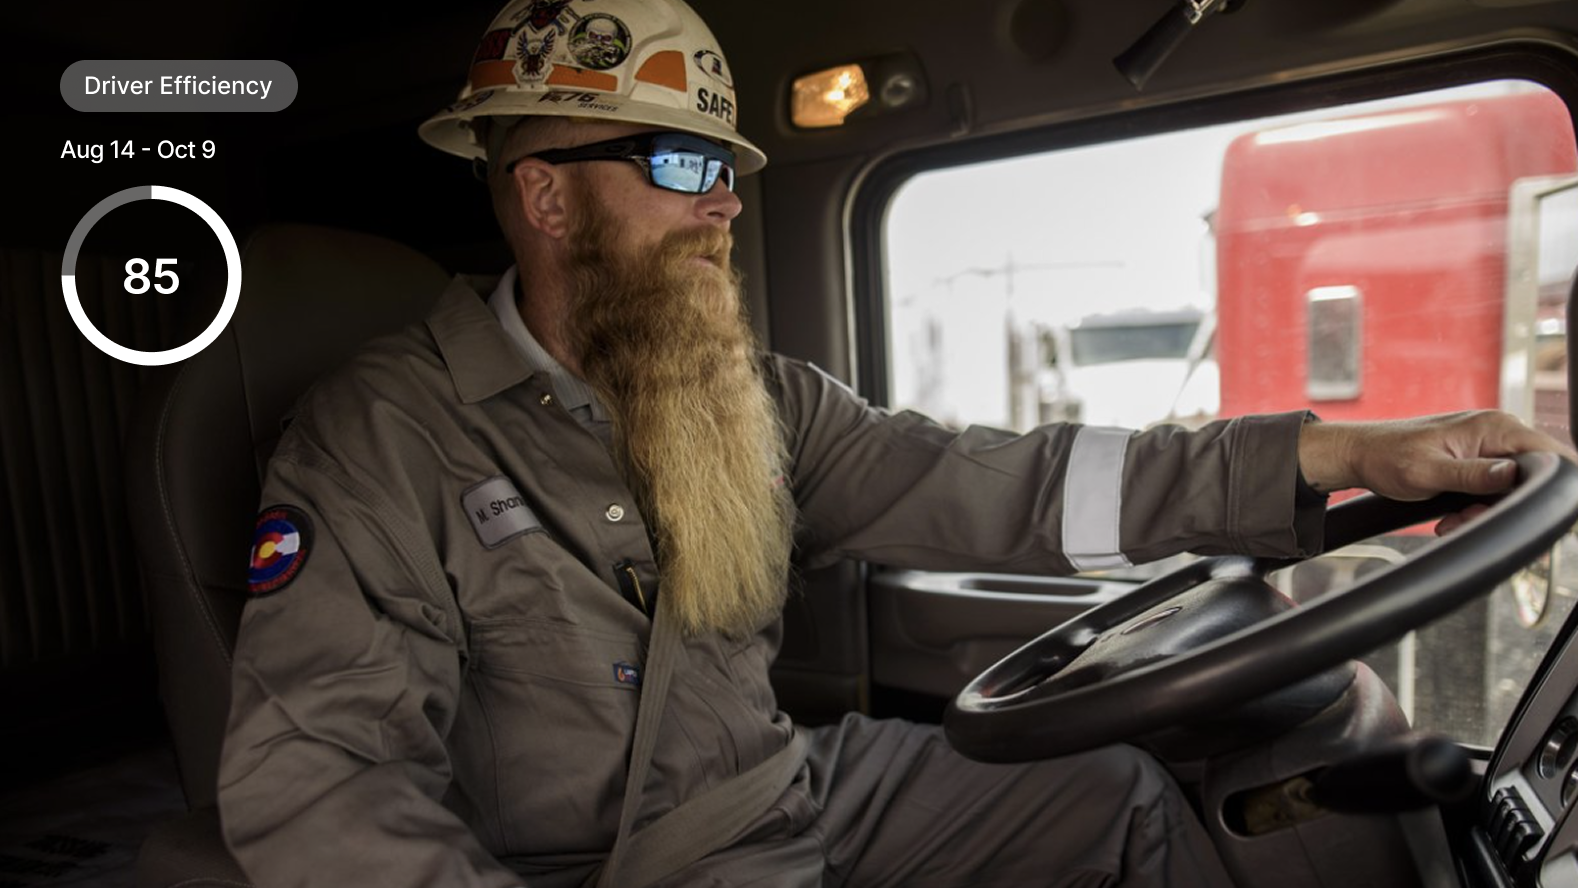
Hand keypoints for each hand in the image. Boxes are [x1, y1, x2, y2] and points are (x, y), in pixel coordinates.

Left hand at [1297, 411, 1577, 533]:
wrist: (1358, 455)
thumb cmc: (1386, 457)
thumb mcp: (1429, 473)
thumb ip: (1474, 475)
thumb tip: (1514, 474)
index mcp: (1493, 427)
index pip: (1548, 454)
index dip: (1545, 485)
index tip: (1519, 510)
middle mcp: (1497, 432)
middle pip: (1531, 477)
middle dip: (1504, 506)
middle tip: (1468, 519)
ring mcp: (1487, 446)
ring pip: (1510, 489)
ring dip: (1485, 512)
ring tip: (1452, 521)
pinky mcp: (1477, 461)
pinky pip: (1492, 489)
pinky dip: (1475, 508)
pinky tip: (1450, 518)